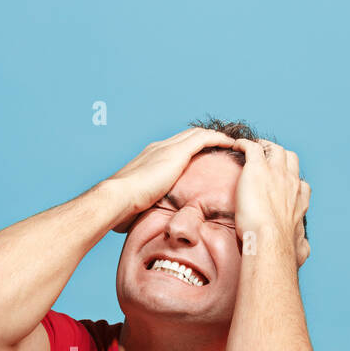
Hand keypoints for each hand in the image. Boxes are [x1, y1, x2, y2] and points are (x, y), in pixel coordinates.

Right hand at [106, 127, 238, 232]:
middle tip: (221, 142)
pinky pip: (204, 139)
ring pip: (198, 133)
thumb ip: (144, 203)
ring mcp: (167, 148)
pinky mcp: (177, 153)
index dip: (189, 146)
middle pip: (187, 135)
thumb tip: (141, 217)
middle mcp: (159, 148)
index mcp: (149, 157)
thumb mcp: (137, 201)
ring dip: (215, 136)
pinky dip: (218, 139)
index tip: (201, 152)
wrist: (119, 196)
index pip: (174, 145)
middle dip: (204, 136)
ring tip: (230, 142)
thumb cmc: (123, 205)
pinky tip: (231, 144)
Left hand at [232, 140, 309, 265]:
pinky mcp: (257, 168)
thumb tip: (304, 253)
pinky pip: (252, 147)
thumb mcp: (300, 248)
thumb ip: (302, 246)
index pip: (299, 182)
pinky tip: (237, 145)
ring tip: (253, 148)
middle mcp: (291, 182)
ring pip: (273, 148)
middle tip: (266, 157)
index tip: (281, 181)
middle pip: (289, 158)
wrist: (270, 240)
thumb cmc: (282, 248)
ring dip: (264, 146)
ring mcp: (276, 172)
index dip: (290, 179)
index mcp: (300, 198)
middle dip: (279, 155)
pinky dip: (244, 144)